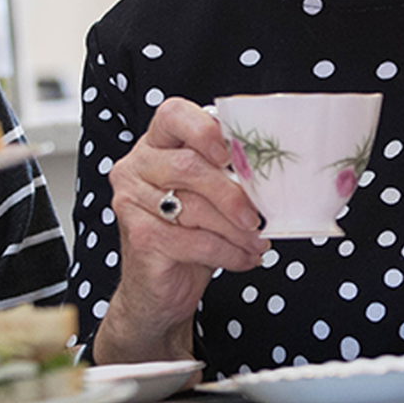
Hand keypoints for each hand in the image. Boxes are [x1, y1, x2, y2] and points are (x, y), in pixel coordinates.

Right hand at [94, 96, 268, 363]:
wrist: (160, 287)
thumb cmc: (189, 234)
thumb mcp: (208, 197)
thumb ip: (226, 176)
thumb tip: (272, 175)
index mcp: (155, 145)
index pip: (172, 114)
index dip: (202, 128)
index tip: (231, 153)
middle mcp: (136, 168)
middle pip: (188, 165)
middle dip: (232, 194)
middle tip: (258, 217)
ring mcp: (131, 202)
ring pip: (195, 207)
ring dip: (236, 230)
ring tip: (258, 242)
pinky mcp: (139, 237)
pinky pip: (194, 241)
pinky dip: (228, 252)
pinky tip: (245, 258)